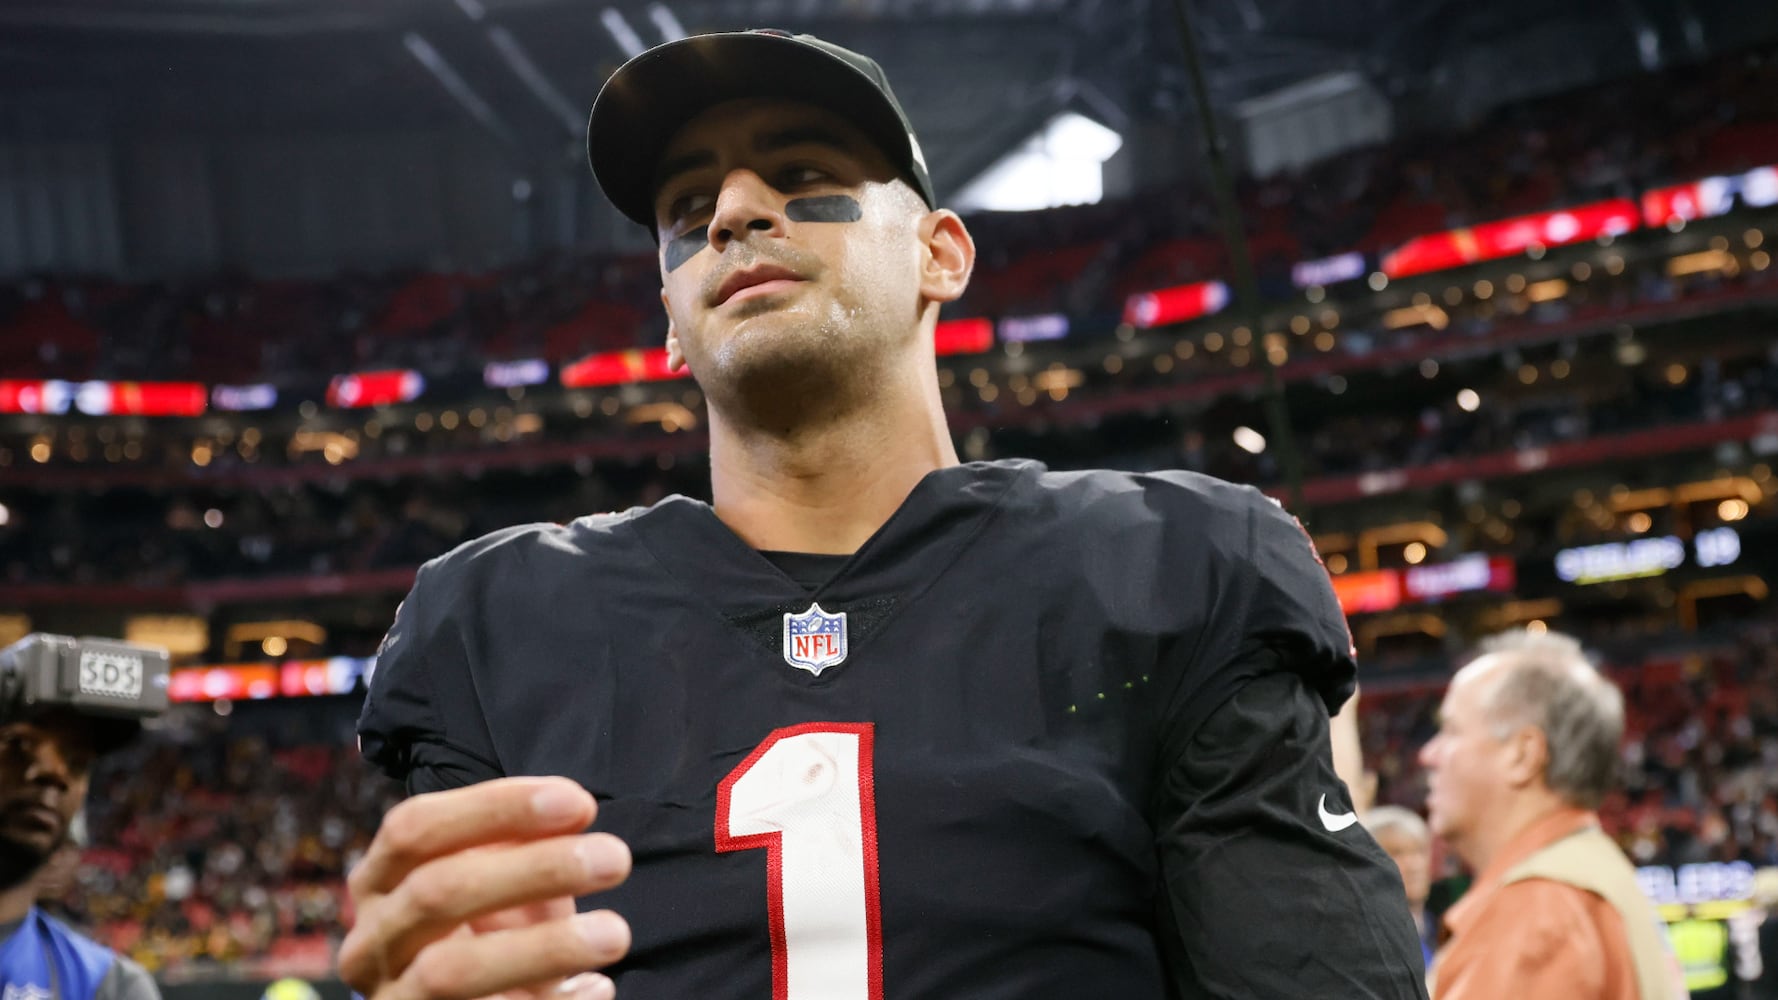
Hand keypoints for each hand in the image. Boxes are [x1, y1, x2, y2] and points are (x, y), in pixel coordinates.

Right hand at [339, 776, 632, 999]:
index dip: (495, 808)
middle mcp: (372, 941)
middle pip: (437, 891)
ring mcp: (392, 999)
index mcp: (380, 882)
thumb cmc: (488, 940)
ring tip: (615, 933)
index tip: (579, 803)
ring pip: (451, 970)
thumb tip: (574, 810)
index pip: (416, 828)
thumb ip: (524, 847)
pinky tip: (596, 987)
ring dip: (543, 948)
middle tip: (615, 859)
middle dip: (534, 870)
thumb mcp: (498, 886)